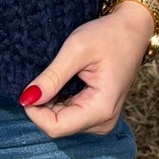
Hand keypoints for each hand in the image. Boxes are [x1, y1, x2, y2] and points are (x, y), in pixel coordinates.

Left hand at [17, 3, 153, 138]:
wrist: (132, 31)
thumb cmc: (108, 36)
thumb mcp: (76, 50)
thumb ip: (51, 77)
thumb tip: (26, 99)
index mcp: (101, 109)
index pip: (55, 128)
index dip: (34, 111)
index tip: (26, 88)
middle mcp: (103, 122)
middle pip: (57, 126)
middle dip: (42, 105)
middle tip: (42, 75)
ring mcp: (102, 120)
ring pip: (61, 122)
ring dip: (50, 103)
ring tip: (56, 75)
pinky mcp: (98, 115)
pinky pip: (69, 115)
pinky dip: (58, 101)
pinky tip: (62, 81)